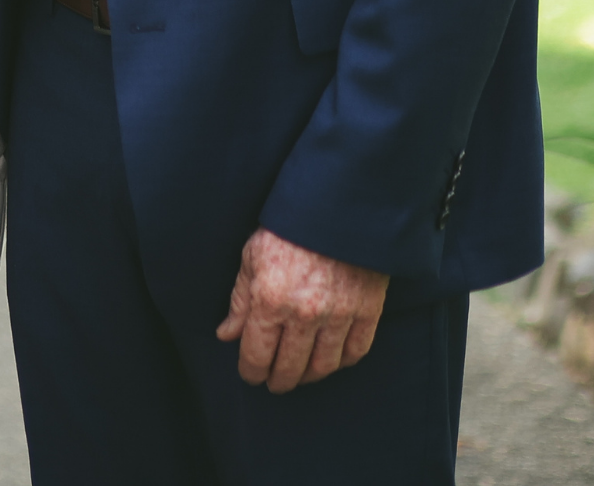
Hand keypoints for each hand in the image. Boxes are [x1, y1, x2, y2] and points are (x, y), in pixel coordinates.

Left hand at [214, 227, 388, 392]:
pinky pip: (356, 351)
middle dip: (279, 380)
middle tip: (275, 384)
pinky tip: (331, 361)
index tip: (251, 376)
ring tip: (301, 376)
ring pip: (324, 365)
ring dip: (310, 376)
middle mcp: (304, 314)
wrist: (336, 208)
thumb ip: (239, 300)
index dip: (252, 371)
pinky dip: (342, 362)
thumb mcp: (251, 257)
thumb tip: (226, 334)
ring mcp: (338, 315)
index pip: (257, 353)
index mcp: (270, 300)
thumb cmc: (286, 230)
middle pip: (290, 366)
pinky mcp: (367, 311)